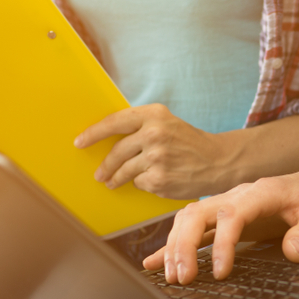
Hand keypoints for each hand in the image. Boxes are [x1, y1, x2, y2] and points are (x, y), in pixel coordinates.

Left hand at [75, 104, 226, 198]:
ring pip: (124, 170)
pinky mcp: (159, 179)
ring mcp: (156, 158)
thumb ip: (141, 127)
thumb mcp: (167, 123)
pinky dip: (143, 184)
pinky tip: (153, 181)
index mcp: (154, 115)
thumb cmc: (189, 143)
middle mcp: (154, 134)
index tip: (80, 141)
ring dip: (116, 179)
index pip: (114, 122)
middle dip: (105, 165)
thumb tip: (106, 139)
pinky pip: (139, 183)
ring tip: (113, 182)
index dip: (93, 133)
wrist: (218, 161)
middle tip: (99, 173)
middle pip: (116, 151)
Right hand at [143, 159, 298, 283]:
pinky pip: (192, 229)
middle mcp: (237, 195)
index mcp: (260, 193)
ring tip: (172, 277)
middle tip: (183, 278)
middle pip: (197, 214)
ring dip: (175, 247)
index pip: (231, 214)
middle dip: (184, 245)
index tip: (219, 272)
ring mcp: (227, 205)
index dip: (221, 244)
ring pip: (188, 220)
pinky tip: (154, 262)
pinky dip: (172, 245)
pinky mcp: (224, 218)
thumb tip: (292, 252)